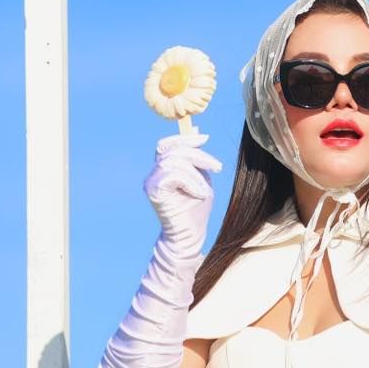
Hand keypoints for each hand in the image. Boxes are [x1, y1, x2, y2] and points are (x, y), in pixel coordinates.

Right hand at [144, 131, 223, 253]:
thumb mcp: (201, 178)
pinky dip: (190, 182)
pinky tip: (199, 194)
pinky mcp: (154, 192)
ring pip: (174, 162)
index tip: (205, 138)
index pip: (167, 144)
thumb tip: (198, 132)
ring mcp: (151, 182)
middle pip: (173, 150)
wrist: (190, 235)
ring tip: (204, 189)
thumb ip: (197, 159)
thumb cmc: (196, 209)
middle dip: (198, 155)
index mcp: (163, 169)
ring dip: (196, 174)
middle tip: (217, 167)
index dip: (185, 138)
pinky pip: (173, 175)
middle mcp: (153, 174)